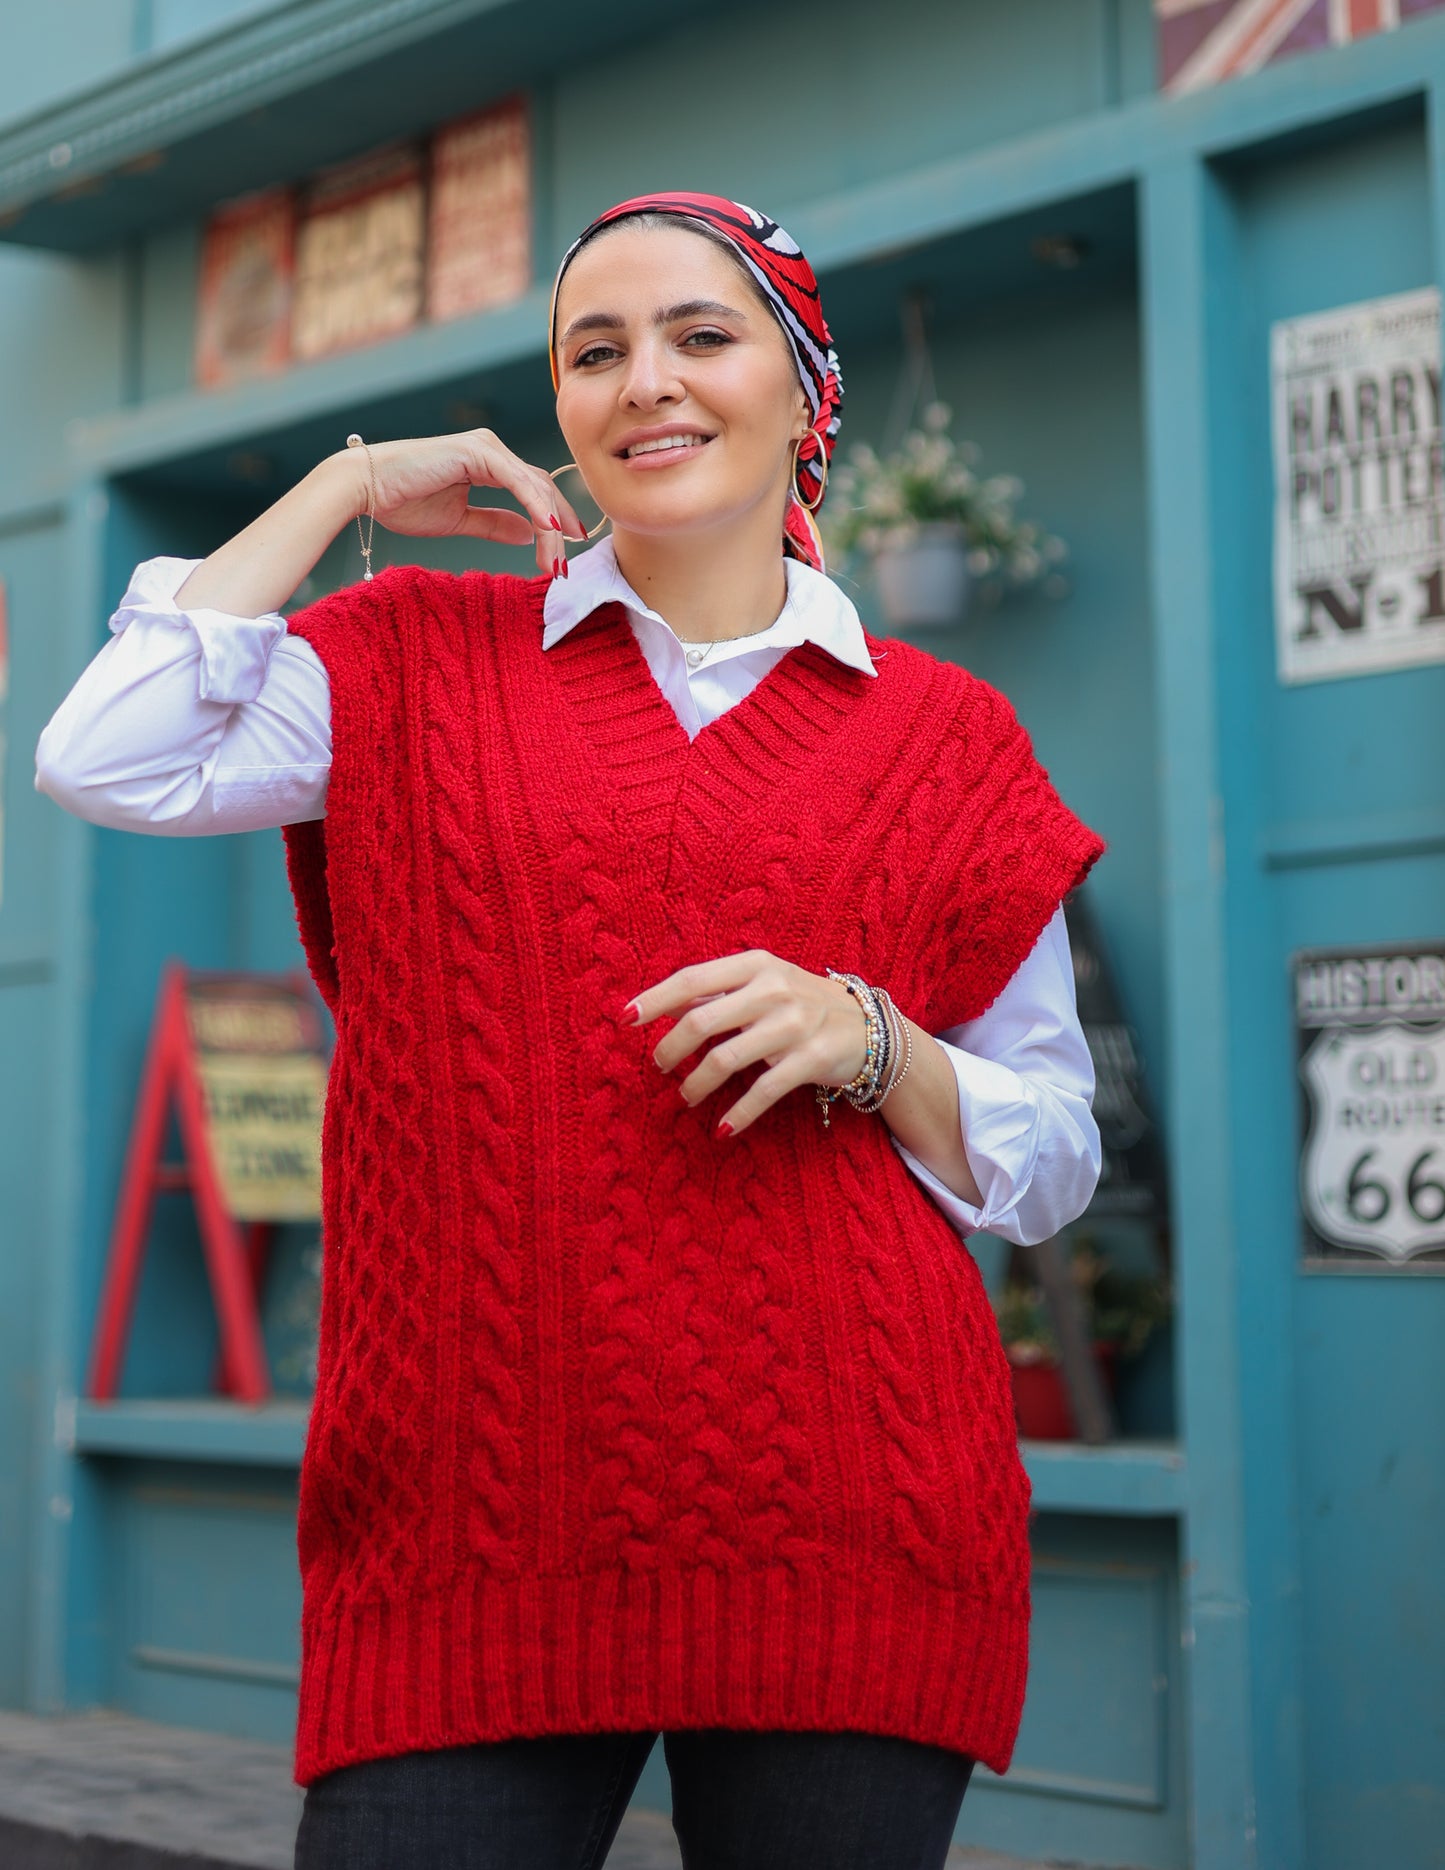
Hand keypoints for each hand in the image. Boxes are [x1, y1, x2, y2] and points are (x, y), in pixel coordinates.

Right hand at [339, 429, 588, 575]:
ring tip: (555, 561)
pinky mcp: (477, 452)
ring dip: (550, 527)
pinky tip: (548, 530)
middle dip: (559, 528)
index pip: (534, 491)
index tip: (563, 554)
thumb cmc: (403, 501)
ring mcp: (486, 448)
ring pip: (534, 488)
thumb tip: (526, 533)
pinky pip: (517, 482)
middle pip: (541, 489)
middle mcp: (492, 451)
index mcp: (488, 464)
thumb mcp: (459, 519)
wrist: (367, 488)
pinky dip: (536, 506)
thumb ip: (493, 523)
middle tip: (564, 565)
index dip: (553, 521)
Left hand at [625, 949, 869, 1136]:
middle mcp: (774, 989)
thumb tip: (660, 1004)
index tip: (624, 1019)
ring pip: (726, 1058)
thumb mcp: (762, 984)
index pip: (692, 979)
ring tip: (684, 1097)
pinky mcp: (813, 1059)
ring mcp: (796, 1024)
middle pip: (702, 1019)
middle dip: (671, 1048)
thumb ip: (717, 992)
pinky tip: (722, 1128)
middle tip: (659, 1067)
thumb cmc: (801, 1004)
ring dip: (697, 1084)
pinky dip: (739, 1112)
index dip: (654, 1000)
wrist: (870, 1028)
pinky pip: (764, 1089)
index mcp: (755, 965)